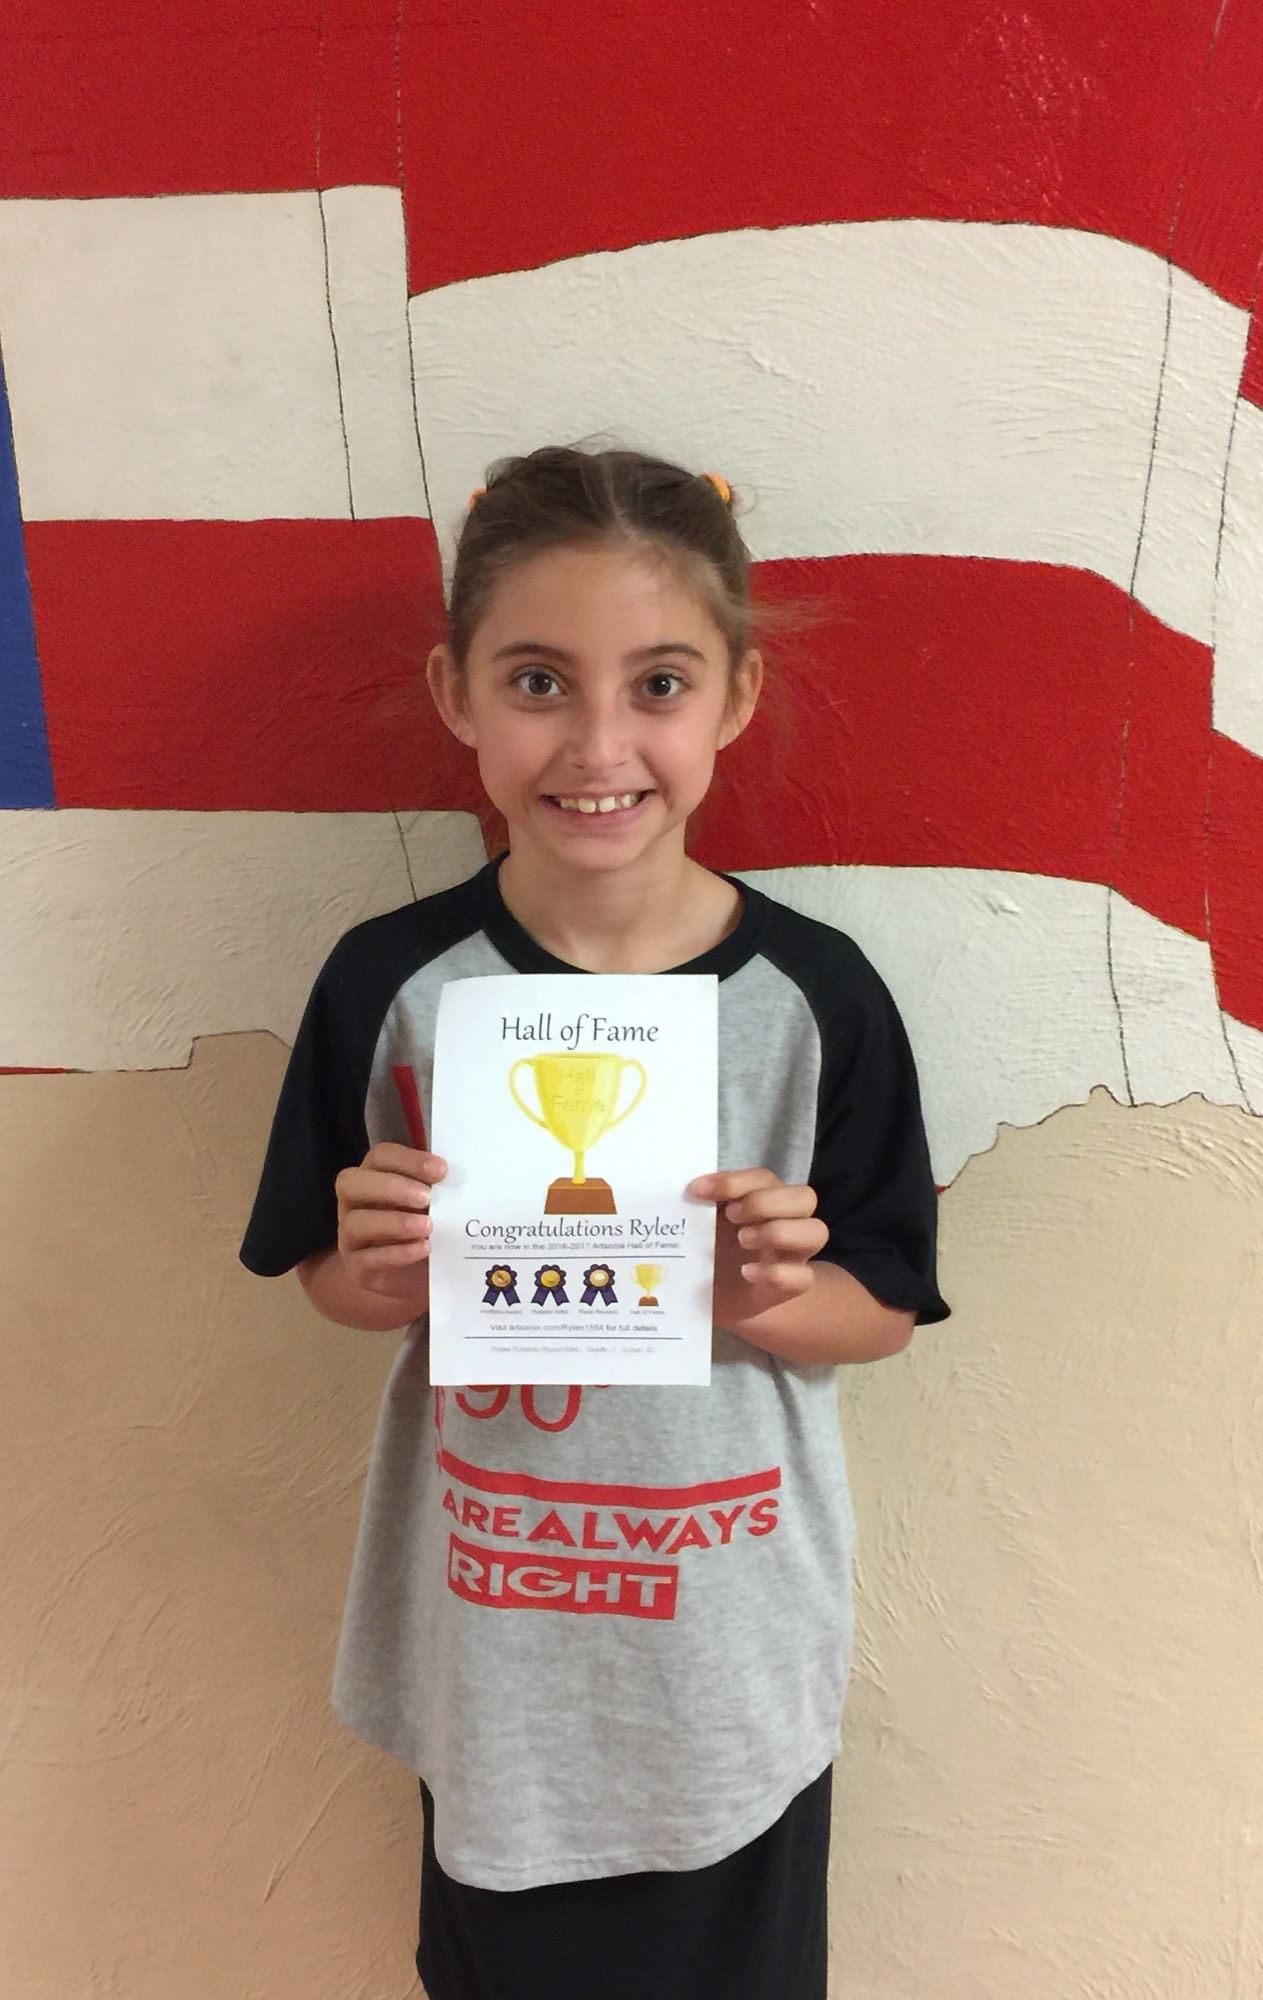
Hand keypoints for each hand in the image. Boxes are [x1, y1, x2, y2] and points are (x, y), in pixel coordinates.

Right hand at [334, 1143, 446, 1300]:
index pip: (380, 1157)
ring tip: (427, 1227)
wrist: (415, 1279)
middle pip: (351, 1183)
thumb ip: (441, 1190)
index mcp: (373, 1178)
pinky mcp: (357, 1268)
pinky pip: (366, 1259)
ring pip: (355, 1223)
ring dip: (394, 1222)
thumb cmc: (423, 1230)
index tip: (441, 1171)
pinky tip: (423, 1248)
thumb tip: (463, 1178)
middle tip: (427, 1197)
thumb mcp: (434, 1206)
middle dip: (391, 1187)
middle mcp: (354, 1203)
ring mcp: (350, 1236)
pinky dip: (397, 1253)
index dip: (408, 1160)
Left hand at [686, 1168, 828, 1323]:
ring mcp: (792, 1255)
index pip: (765, 1178)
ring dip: (777, 1231)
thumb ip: (699, 1205)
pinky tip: (747, 1272)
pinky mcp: (789, 1287)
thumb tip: (683, 1190)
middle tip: (731, 1217)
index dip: (733, 1181)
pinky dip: (776, 1272)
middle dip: (764, 1203)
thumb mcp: (702, 1224)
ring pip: (816, 1231)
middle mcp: (786, 1222)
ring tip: (742, 1241)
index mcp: (764, 1199)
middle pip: (804, 1197)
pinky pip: (804, 1277)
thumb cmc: (708, 1250)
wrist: (709, 1296)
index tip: (698, 1191)